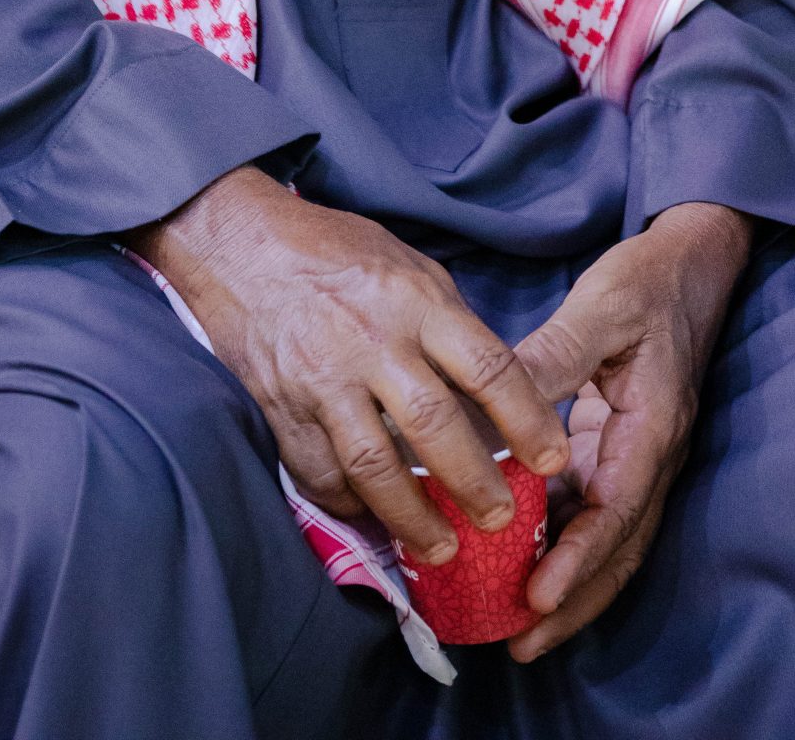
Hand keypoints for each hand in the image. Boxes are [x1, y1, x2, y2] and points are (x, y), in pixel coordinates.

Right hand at [128, 167, 568, 565]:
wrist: (243, 245)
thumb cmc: (336, 250)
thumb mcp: (409, 266)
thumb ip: (449, 324)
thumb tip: (493, 386)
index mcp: (415, 300)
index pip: (488, 366)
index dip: (527, 420)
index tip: (552, 458)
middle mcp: (372, 341)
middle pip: (435, 424)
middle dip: (475, 483)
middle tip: (502, 521)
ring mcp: (322, 380)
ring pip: (375, 465)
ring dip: (414, 517)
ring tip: (443, 549)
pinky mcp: (282, 410)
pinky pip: (321, 473)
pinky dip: (352, 505)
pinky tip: (377, 520)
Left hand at [507, 201, 752, 661]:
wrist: (691, 263)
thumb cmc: (648, 281)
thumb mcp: (601, 307)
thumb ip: (553, 355)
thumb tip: (500, 399)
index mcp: (652, 428)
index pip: (616, 512)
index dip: (577, 560)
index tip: (538, 598)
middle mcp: (650, 456)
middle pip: (617, 549)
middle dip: (573, 602)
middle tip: (520, 643)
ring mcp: (637, 457)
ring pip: (606, 539)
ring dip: (568, 584)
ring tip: (515, 624)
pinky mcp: (619, 448)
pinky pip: (592, 509)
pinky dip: (562, 541)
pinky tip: (520, 558)